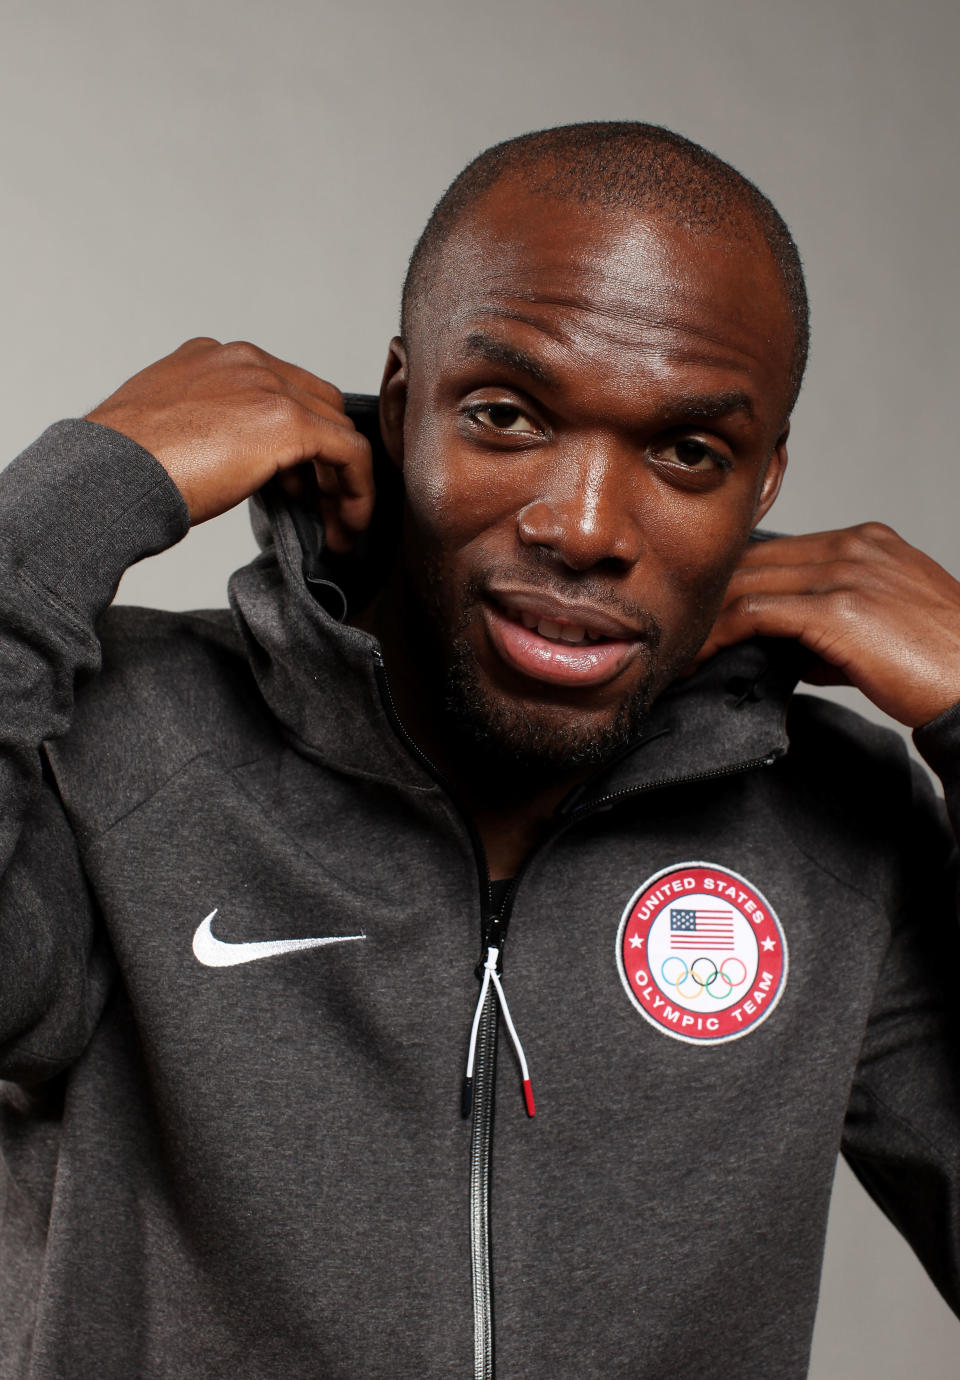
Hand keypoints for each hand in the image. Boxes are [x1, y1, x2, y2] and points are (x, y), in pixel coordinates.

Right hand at [85, 338, 373, 548]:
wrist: (106, 475)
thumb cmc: (123, 468)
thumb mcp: (171, 432)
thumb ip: (213, 429)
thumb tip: (243, 462)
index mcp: (214, 358)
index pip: (281, 390)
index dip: (298, 443)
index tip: (298, 490)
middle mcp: (245, 360)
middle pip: (317, 404)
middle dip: (326, 461)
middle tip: (322, 511)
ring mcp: (267, 384)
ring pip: (338, 429)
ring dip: (344, 482)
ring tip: (337, 529)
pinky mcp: (287, 419)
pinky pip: (349, 452)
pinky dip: (357, 490)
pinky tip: (346, 527)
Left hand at [694, 523, 959, 727]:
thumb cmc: (941, 666)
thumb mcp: (884, 630)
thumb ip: (832, 629)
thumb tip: (787, 650)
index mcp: (866, 542)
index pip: (776, 552)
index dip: (732, 585)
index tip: (701, 616)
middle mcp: (853, 546)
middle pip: (753, 561)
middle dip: (708, 598)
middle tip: (671, 633)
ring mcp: (845, 572)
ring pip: (745, 583)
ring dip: (702, 619)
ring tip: (674, 650)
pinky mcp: (838, 609)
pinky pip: (753, 614)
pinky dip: (716, 635)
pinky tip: (696, 657)